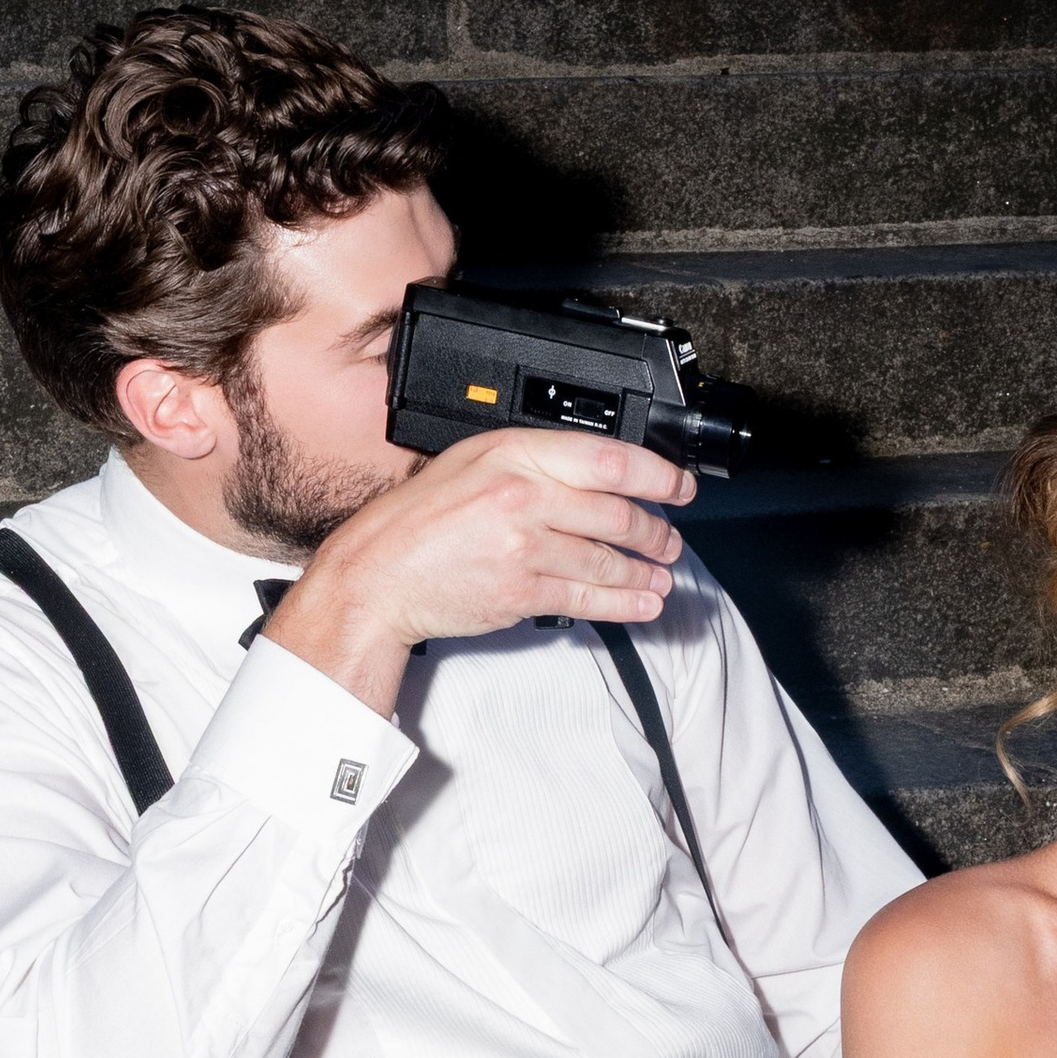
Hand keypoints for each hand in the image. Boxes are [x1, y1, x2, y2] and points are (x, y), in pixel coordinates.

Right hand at [264, 429, 694, 715]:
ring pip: (606, 560)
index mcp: (514, 452)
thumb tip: (594, 474)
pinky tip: (641, 604)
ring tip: (661, 576)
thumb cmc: (417, 521)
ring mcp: (524, 546)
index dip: (656, 474)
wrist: (378, 575)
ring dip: (643, 572)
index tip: (678, 486)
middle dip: (654, 532)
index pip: (607, 457)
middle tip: (669, 540)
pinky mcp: (521, 592)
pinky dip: (623, 604)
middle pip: (615, 513)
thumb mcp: (471, 463)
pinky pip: (586, 600)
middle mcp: (522, 494)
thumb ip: (530, 462)